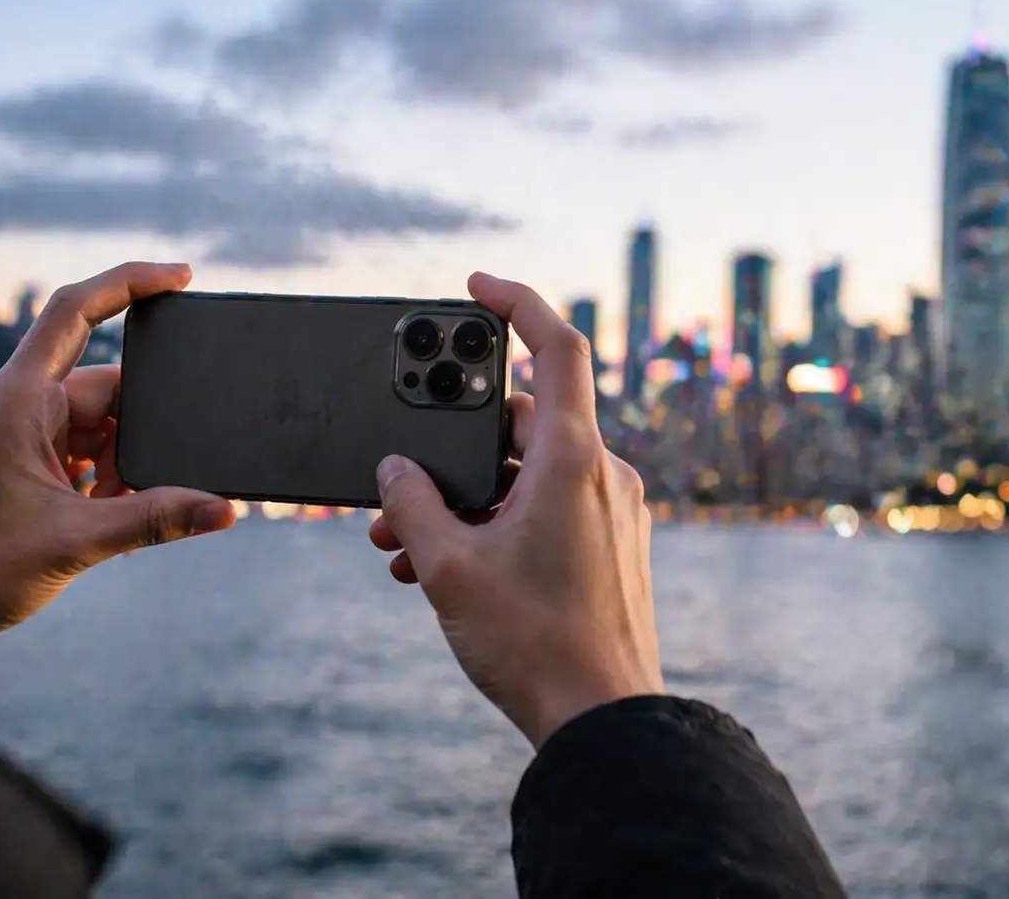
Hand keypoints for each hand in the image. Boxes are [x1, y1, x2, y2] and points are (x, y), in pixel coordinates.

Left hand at [0, 262, 235, 687]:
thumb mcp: (76, 542)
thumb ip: (156, 518)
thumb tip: (224, 509)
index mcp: (17, 400)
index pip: (76, 311)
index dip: (130, 282)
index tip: (181, 276)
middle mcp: (12, 403)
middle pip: (103, 387)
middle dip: (138, 431)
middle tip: (151, 483)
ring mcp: (11, 430)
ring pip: (93, 422)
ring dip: (118, 461)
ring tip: (115, 510)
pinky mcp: (12, 458)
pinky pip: (75, 447)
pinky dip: (100, 474)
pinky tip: (104, 513)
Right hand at [368, 272, 662, 748]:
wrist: (603, 722)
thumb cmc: (535, 645)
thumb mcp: (448, 567)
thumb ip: (412, 505)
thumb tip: (394, 472)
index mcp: (573, 460)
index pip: (556, 347)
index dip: (517, 302)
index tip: (477, 286)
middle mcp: (603, 475)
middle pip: (520, 425)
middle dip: (450, 451)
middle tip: (395, 483)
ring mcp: (614, 513)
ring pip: (527, 476)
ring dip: (465, 499)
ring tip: (405, 544)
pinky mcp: (612, 549)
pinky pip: (548, 511)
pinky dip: (497, 523)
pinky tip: (446, 568)